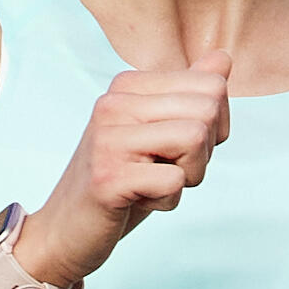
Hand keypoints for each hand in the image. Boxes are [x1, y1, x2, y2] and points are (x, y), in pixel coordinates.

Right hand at [22, 54, 232, 288]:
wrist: (65, 231)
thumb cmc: (120, 182)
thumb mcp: (159, 133)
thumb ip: (189, 94)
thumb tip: (223, 57)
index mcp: (128, 85)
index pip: (213, 85)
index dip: (214, 127)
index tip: (177, 149)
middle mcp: (115, 103)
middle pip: (208, 110)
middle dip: (202, 153)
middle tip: (164, 171)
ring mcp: (108, 138)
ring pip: (196, 139)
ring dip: (187, 176)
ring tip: (151, 184)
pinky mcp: (108, 177)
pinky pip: (175, 182)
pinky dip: (167, 202)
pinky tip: (135, 201)